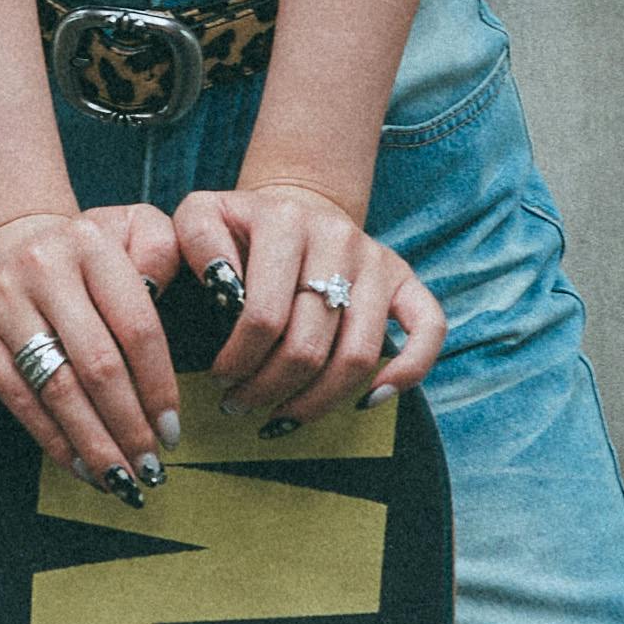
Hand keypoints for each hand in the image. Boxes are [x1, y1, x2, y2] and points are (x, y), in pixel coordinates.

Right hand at [0, 195, 188, 490]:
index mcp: (92, 245)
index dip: (159, 387)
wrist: (1, 243)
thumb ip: (162, 252)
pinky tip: (83, 466)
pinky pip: (21, 400)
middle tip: (151, 467)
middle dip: (129, 426)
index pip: (137, 328)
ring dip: (95, 443)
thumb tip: (167, 294)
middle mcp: (44, 268)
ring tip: (122, 478)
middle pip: (97, 366)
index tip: (173, 432)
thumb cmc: (84, 253)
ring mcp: (4, 302)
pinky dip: (55, 440)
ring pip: (58, 389)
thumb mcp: (130, 230)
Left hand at [170, 176, 444, 424]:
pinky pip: (428, 329)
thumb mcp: (200, 216)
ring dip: (317, 401)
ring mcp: (376, 260)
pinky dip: (407, 372)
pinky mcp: (404, 278)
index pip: (262, 315)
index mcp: (284, 221)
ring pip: (358, 354)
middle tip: (240, 406)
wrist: (294, 206)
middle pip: (308, 344)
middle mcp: (337, 237)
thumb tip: (221, 288)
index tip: (221, 378)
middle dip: (268, 389)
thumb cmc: (239, 228)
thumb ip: (195, 243)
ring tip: (280, 417)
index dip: (238, 360)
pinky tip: (369, 402)